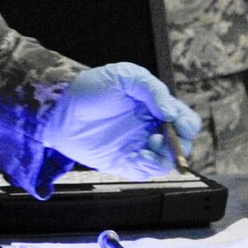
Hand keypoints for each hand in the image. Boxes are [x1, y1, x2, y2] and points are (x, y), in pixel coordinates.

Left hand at [41, 64, 202, 178]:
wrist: (59, 108)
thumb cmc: (92, 87)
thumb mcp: (124, 76)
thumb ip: (152, 89)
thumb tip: (170, 113)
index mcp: (156, 108)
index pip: (186, 120)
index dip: (188, 125)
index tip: (179, 125)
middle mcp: (152, 128)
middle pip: (182, 144)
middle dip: (180, 145)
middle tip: (161, 138)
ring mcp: (139, 145)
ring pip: (168, 160)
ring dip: (166, 158)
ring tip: (148, 147)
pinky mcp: (124, 161)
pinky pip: (146, 171)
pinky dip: (149, 167)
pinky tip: (138, 156)